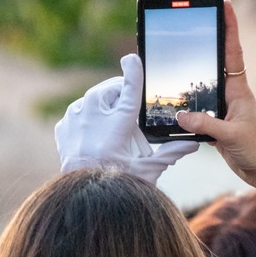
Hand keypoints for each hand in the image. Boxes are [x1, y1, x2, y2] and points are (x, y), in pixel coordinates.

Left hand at [55, 54, 198, 183]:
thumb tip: (191, 144)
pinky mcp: (63, 128)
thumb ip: (169, 153)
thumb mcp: (146, 170)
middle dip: (120, 91)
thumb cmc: (118, 183)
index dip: (133, 71)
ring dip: (104, 103)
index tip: (133, 59)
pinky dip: (87, 116)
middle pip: (109, 90)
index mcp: (118, 124)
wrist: (83, 198)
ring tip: (112, 117)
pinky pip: (77, 112)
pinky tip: (94, 129)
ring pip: (92, 99)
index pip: (129, 89)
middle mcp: (94, 118)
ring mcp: (75, 121)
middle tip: (128, 101)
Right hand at [175, 0, 255, 200]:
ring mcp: (223, 108)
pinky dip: (186, 106)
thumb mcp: (231, 135)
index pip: (232, 52)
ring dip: (191, 74)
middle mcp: (231, 94)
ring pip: (203, 86)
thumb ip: (206, 124)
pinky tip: (173, 104)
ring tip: (176, 55)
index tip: (225, 4)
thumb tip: (181, 115)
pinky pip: (198, 109)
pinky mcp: (216, 124)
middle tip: (194, 18)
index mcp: (239, 90)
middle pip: (215, 62)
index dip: (229, 27)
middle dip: (207, 40)